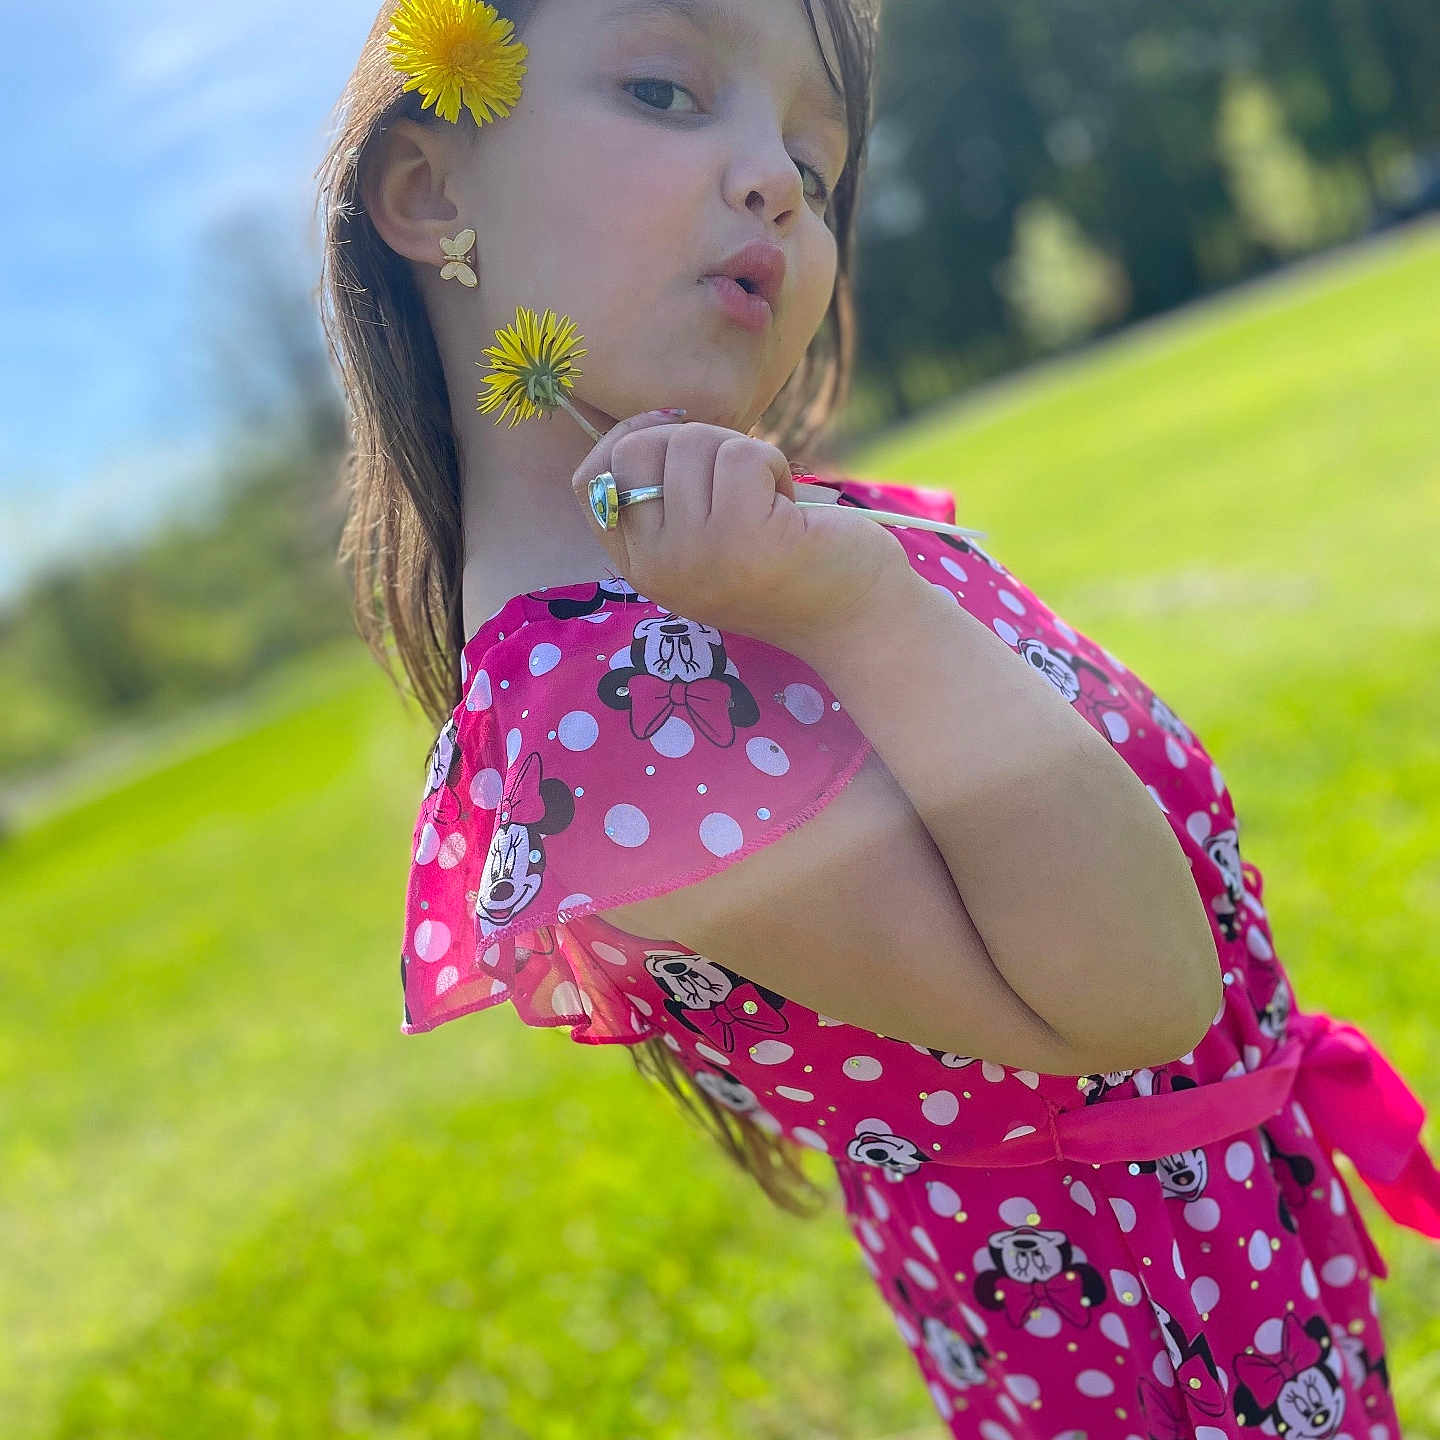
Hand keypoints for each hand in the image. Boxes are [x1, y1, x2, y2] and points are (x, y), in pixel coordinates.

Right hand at [571, 410, 907, 650]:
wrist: (854, 619)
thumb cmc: (784, 564)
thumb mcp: (704, 539)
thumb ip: (667, 495)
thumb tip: (654, 418)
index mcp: (641, 567)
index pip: (588, 482)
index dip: (623, 438)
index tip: (669, 430)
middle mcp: (657, 566)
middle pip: (634, 451)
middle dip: (690, 439)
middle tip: (736, 473)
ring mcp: (695, 553)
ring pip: (689, 444)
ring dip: (740, 453)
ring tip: (767, 498)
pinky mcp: (741, 535)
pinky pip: (740, 453)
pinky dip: (772, 462)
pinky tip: (788, 504)